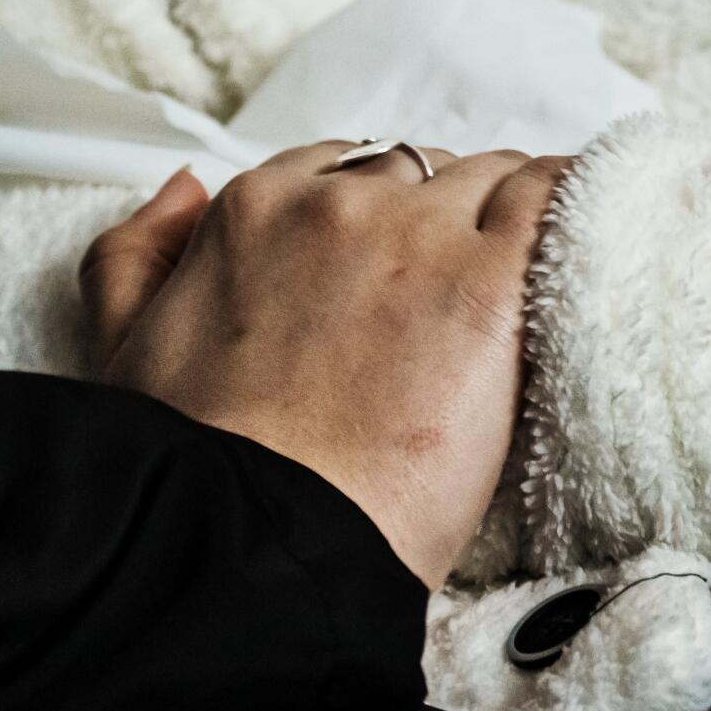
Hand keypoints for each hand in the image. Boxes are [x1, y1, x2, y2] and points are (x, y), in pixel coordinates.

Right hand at [79, 145, 565, 589]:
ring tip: (527, 287)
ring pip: (496, 179)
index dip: (383, 218)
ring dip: (513, 220)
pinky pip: (554, 196)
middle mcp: (336, 204)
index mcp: (254, 210)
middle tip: (459, 297)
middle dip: (447, 220)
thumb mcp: (124, 350)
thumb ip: (139, 254)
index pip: (345, 168)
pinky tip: (586, 233)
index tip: (402, 269)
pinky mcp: (490, 282)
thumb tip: (184, 188)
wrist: (267, 542)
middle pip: (425, 171)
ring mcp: (418, 235)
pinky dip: (571, 203)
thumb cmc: (202, 467)